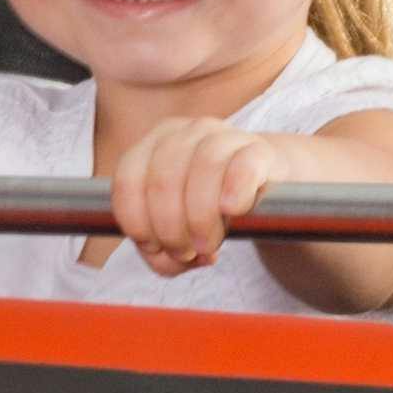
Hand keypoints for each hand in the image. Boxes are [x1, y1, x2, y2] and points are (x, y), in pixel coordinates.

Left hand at [103, 112, 300, 277]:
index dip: (138, 223)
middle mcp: (185, 133)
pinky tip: (232, 211)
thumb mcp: (178, 231)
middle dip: (170, 231)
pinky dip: (234, 193)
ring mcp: (223, 136)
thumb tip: (173, 258)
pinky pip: (242, 167)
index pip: (127, 181)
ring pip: (201, 171)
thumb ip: (161, 254)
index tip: (156, 247)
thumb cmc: (211, 209)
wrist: (265, 185)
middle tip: (187, 253)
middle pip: (162, 182)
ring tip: (209, 246)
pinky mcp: (259, 149)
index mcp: (154, 145)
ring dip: (201, 221)